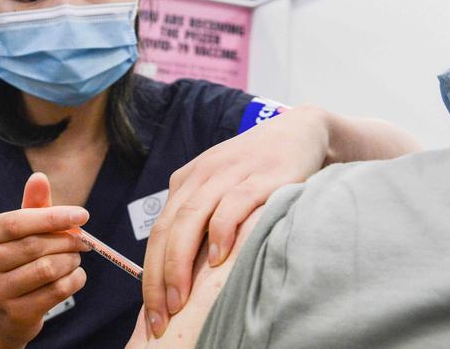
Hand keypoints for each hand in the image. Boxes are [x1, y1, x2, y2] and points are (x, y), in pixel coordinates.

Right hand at [0, 173, 90, 346]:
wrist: (6, 315)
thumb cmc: (18, 263)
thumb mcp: (23, 233)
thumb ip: (34, 206)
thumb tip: (39, 177)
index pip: (18, 222)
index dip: (53, 217)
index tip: (82, 214)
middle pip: (35, 245)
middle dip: (67, 241)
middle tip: (83, 241)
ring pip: (48, 269)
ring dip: (71, 261)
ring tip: (75, 259)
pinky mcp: (14, 314)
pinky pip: (56, 291)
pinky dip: (74, 280)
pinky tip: (74, 276)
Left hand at [142, 106, 329, 336]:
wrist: (298, 132)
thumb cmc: (257, 170)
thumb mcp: (221, 189)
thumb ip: (202, 220)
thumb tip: (184, 274)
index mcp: (186, 182)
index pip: (158, 232)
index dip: (150, 274)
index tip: (151, 312)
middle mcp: (200, 176)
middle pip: (168, 229)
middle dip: (159, 277)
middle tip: (160, 317)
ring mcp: (228, 173)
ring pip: (191, 219)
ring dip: (181, 262)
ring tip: (180, 299)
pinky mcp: (259, 176)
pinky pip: (232, 204)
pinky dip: (221, 231)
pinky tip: (217, 259)